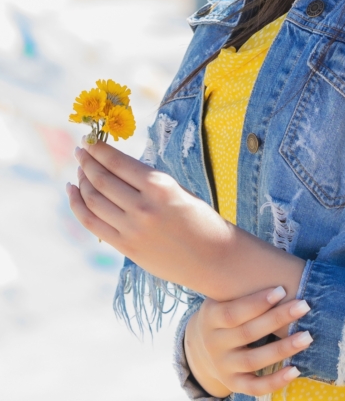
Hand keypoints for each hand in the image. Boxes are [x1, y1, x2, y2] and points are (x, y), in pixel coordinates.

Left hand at [66, 138, 303, 302]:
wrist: (214, 259)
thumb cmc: (201, 220)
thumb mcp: (179, 191)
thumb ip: (149, 182)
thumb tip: (116, 167)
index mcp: (160, 186)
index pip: (118, 163)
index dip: (98, 150)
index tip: (89, 141)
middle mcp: (143, 206)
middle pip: (101, 180)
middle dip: (86, 162)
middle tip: (79, 151)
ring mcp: (132, 229)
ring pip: (93, 200)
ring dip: (82, 182)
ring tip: (79, 171)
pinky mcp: (126, 247)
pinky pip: (92, 223)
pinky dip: (78, 206)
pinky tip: (73, 193)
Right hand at [184, 286, 312, 397]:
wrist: (202, 348)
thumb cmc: (225, 313)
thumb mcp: (223, 298)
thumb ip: (242, 289)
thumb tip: (278, 263)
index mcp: (210, 318)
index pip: (233, 312)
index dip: (257, 302)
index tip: (282, 289)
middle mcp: (214, 344)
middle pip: (248, 334)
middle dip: (278, 318)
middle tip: (305, 305)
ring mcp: (223, 367)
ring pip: (254, 361)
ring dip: (282, 349)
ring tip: (307, 336)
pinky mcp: (233, 384)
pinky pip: (255, 387)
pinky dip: (276, 381)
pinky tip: (296, 369)